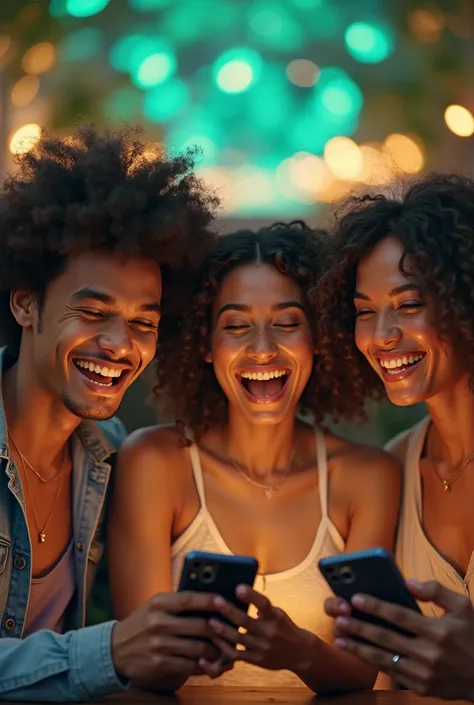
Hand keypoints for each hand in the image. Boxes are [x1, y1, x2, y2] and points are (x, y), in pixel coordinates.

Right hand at [111, 591, 231, 685]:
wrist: (114, 650)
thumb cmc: (142, 623)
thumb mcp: (155, 606)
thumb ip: (178, 603)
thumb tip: (211, 600)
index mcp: (159, 603)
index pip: (190, 599)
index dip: (211, 601)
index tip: (227, 601)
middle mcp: (159, 622)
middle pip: (200, 625)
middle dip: (220, 629)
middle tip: (233, 630)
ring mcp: (159, 644)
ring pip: (199, 648)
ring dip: (216, 650)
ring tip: (225, 649)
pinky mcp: (160, 664)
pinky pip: (190, 665)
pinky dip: (204, 665)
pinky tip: (210, 662)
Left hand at [206, 585, 314, 672]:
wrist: (299, 653)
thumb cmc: (285, 628)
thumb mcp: (278, 614)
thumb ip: (262, 607)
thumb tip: (241, 594)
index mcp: (275, 617)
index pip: (263, 604)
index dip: (251, 596)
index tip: (238, 588)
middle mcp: (269, 632)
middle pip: (245, 621)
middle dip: (229, 611)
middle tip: (215, 601)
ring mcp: (262, 647)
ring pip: (238, 638)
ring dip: (223, 630)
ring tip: (210, 621)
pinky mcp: (256, 660)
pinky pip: (237, 654)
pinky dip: (224, 647)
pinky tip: (215, 640)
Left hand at [327, 580, 473, 700]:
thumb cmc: (473, 635)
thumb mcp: (463, 606)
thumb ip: (436, 590)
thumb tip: (407, 582)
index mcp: (438, 631)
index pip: (400, 616)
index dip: (376, 607)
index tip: (356, 598)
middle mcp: (429, 654)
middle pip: (386, 639)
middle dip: (360, 628)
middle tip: (340, 618)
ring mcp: (424, 674)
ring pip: (384, 659)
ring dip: (359, 649)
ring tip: (340, 638)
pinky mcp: (422, 688)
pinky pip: (393, 673)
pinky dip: (374, 663)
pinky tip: (359, 653)